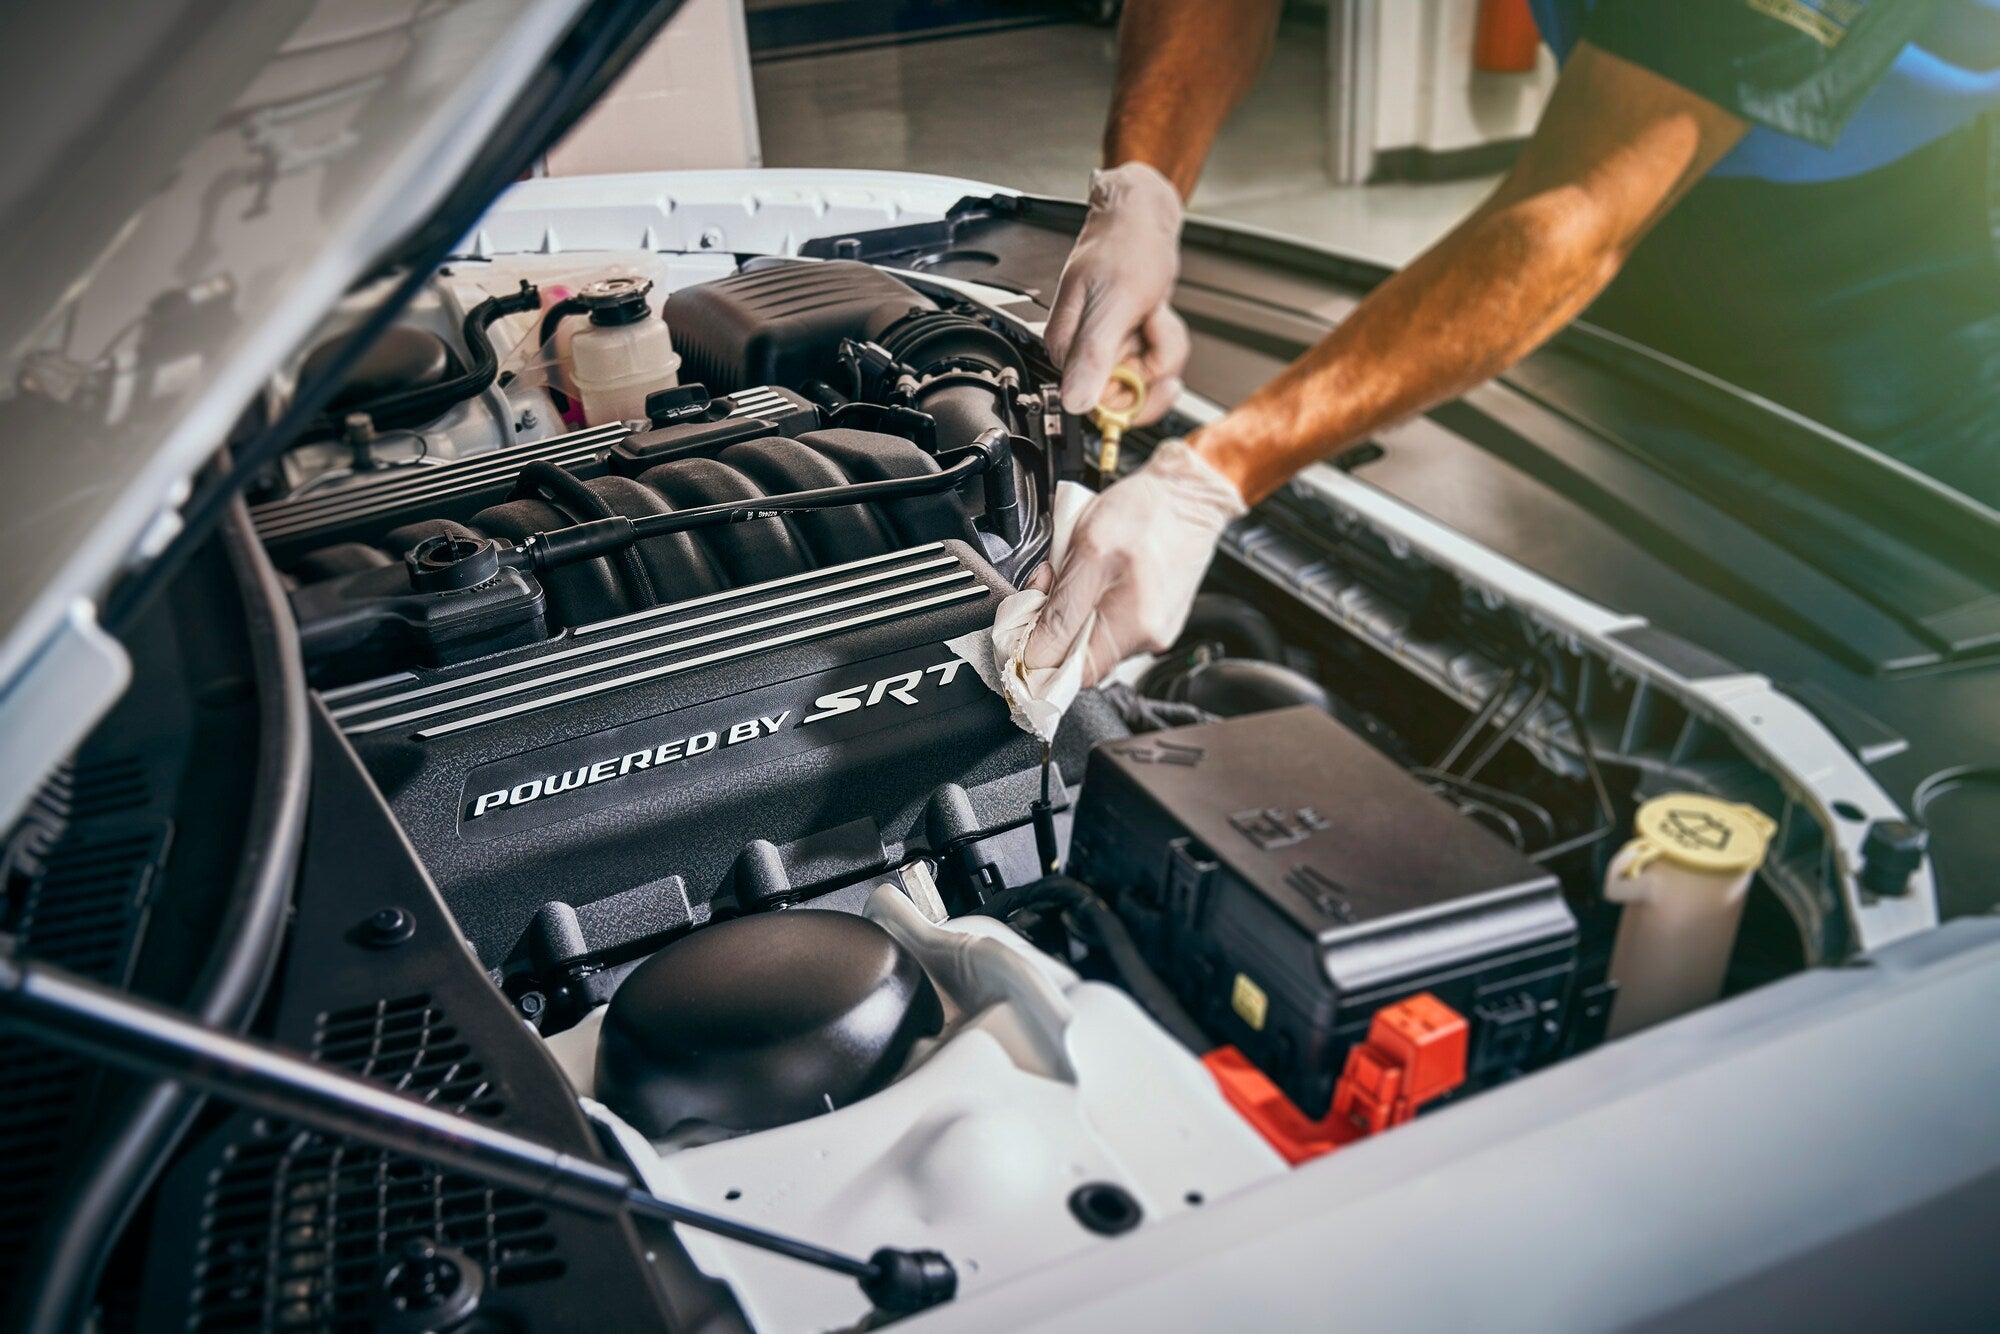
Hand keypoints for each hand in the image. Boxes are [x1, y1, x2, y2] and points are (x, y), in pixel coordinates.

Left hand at [1023, 438, 1246, 686]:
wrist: (1187, 493)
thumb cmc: (1144, 513)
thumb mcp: (1087, 554)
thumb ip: (1060, 612)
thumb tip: (1036, 656)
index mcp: (1133, 629)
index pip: (1073, 677)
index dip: (1041, 656)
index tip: (1024, 628)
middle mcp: (1148, 638)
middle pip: (1080, 656)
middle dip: (1053, 622)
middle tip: (1048, 581)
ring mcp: (1154, 629)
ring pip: (1091, 636)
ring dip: (1071, 609)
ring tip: (1075, 571)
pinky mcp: (1154, 616)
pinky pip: (1109, 621)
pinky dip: (1091, 601)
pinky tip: (1094, 574)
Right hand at [1044, 162, 1190, 425]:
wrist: (1140, 217)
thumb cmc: (1124, 246)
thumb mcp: (1115, 303)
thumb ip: (1093, 355)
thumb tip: (1075, 403)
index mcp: (1066, 348)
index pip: (1096, 407)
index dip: (1133, 394)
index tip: (1151, 369)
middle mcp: (1082, 352)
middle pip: (1127, 395)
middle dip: (1154, 362)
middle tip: (1151, 324)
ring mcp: (1106, 347)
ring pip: (1147, 377)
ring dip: (1164, 345)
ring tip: (1154, 311)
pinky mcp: (1125, 340)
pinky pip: (1154, 359)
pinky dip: (1166, 338)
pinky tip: (1156, 313)